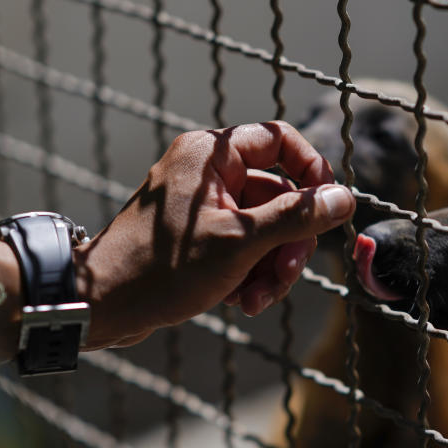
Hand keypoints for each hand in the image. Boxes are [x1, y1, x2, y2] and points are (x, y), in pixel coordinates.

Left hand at [73, 121, 355, 348]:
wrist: (102, 306)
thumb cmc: (162, 269)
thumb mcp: (239, 243)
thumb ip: (295, 217)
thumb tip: (345, 198)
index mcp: (211, 155)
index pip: (279, 140)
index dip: (312, 171)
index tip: (329, 207)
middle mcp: (207, 172)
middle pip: (278, 195)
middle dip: (287, 243)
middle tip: (283, 277)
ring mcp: (202, 205)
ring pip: (264, 227)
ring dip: (270, 267)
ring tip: (255, 300)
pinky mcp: (199, 236)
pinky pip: (244, 246)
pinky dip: (249, 273)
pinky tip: (239, 300)